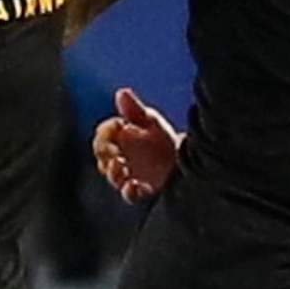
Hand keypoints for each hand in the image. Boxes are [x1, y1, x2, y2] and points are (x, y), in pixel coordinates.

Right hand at [93, 86, 181, 202]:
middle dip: (105, 152)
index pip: (103, 135)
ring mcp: (128, 175)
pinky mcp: (140, 191)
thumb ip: (136, 110)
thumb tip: (122, 93)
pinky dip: (130, 191)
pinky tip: (134, 184)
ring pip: (112, 176)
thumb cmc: (163, 139)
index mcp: (120, 139)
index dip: (106, 132)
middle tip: (115, 152)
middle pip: (102, 156)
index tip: (117, 126)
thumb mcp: (152, 122)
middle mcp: (119, 157)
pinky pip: (130, 195)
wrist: (187, 159)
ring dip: (113, 171)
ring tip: (121, 166)